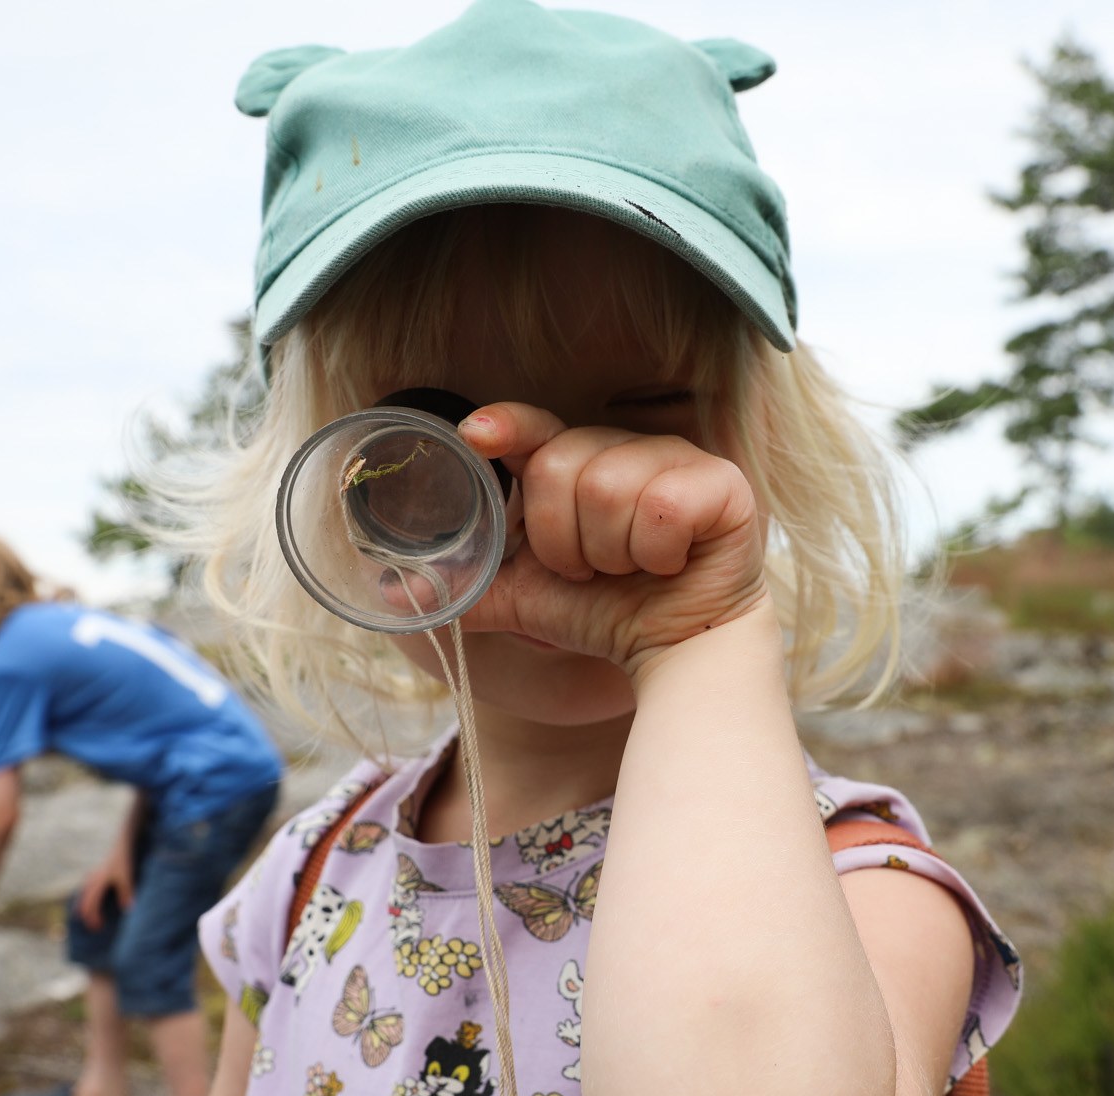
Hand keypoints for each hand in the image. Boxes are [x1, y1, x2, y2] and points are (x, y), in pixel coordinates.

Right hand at [76, 847, 134, 932]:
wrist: (121, 845)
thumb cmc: (123, 861)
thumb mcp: (127, 877)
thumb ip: (126, 893)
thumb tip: (128, 910)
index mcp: (96, 884)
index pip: (89, 906)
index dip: (92, 919)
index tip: (99, 928)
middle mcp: (90, 882)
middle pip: (82, 905)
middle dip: (87, 918)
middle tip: (96, 928)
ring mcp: (90, 879)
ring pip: (82, 898)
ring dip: (86, 910)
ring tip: (94, 920)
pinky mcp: (93, 877)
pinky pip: (85, 893)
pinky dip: (87, 902)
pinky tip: (94, 906)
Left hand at [454, 403, 767, 679]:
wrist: (678, 652)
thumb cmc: (609, 613)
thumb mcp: (529, 599)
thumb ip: (471, 588)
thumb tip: (392, 596)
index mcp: (578, 464)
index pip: (533, 428)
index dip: (504, 425)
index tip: (475, 435)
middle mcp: (626, 450)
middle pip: (560, 466)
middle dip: (563, 540)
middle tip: (591, 570)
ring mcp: (676, 461)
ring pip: (608, 488)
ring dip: (609, 553)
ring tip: (631, 571)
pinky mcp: (721, 485)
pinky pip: (662, 507)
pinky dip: (657, 553)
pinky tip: (670, 564)